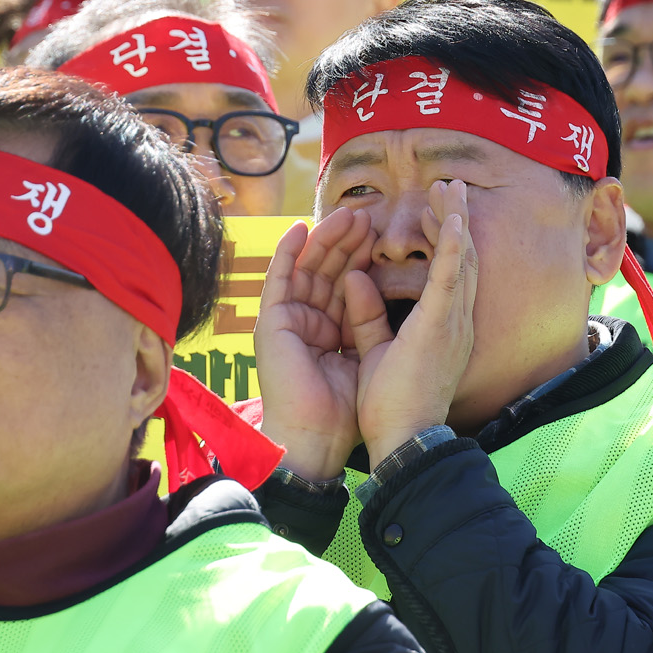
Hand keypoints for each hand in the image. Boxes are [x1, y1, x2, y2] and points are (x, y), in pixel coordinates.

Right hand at [254, 211, 374, 478]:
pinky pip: (278, 279)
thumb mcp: (365, 351)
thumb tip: (370, 277)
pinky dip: (287, 253)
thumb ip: (366, 316)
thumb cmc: (346, 407)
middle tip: (367, 216)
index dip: (362, 258)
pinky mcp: (270, 322)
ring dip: (323, 240)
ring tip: (345, 215)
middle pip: (328, 271)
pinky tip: (300, 229)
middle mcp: (308, 321)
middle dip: (347, 243)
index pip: (348, 284)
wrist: (319, 437)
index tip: (382, 235)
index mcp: (331, 331)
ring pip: (305, 268)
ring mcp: (287, 321)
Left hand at [355, 181, 477, 465]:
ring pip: (461, 258)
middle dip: (455, 221)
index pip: (448, 276)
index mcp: (443, 330)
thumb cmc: (391, 407)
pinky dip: (452, 243)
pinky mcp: (441, 324)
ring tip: (452, 189)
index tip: (435, 215)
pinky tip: (452, 217)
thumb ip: (367, 313)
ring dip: (456, 220)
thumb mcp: (374, 349)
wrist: (403, 440)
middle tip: (451, 189)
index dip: (444, 242)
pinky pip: (451, 275)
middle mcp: (456, 322)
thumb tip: (354, 278)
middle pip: (462, 259)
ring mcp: (453, 322)